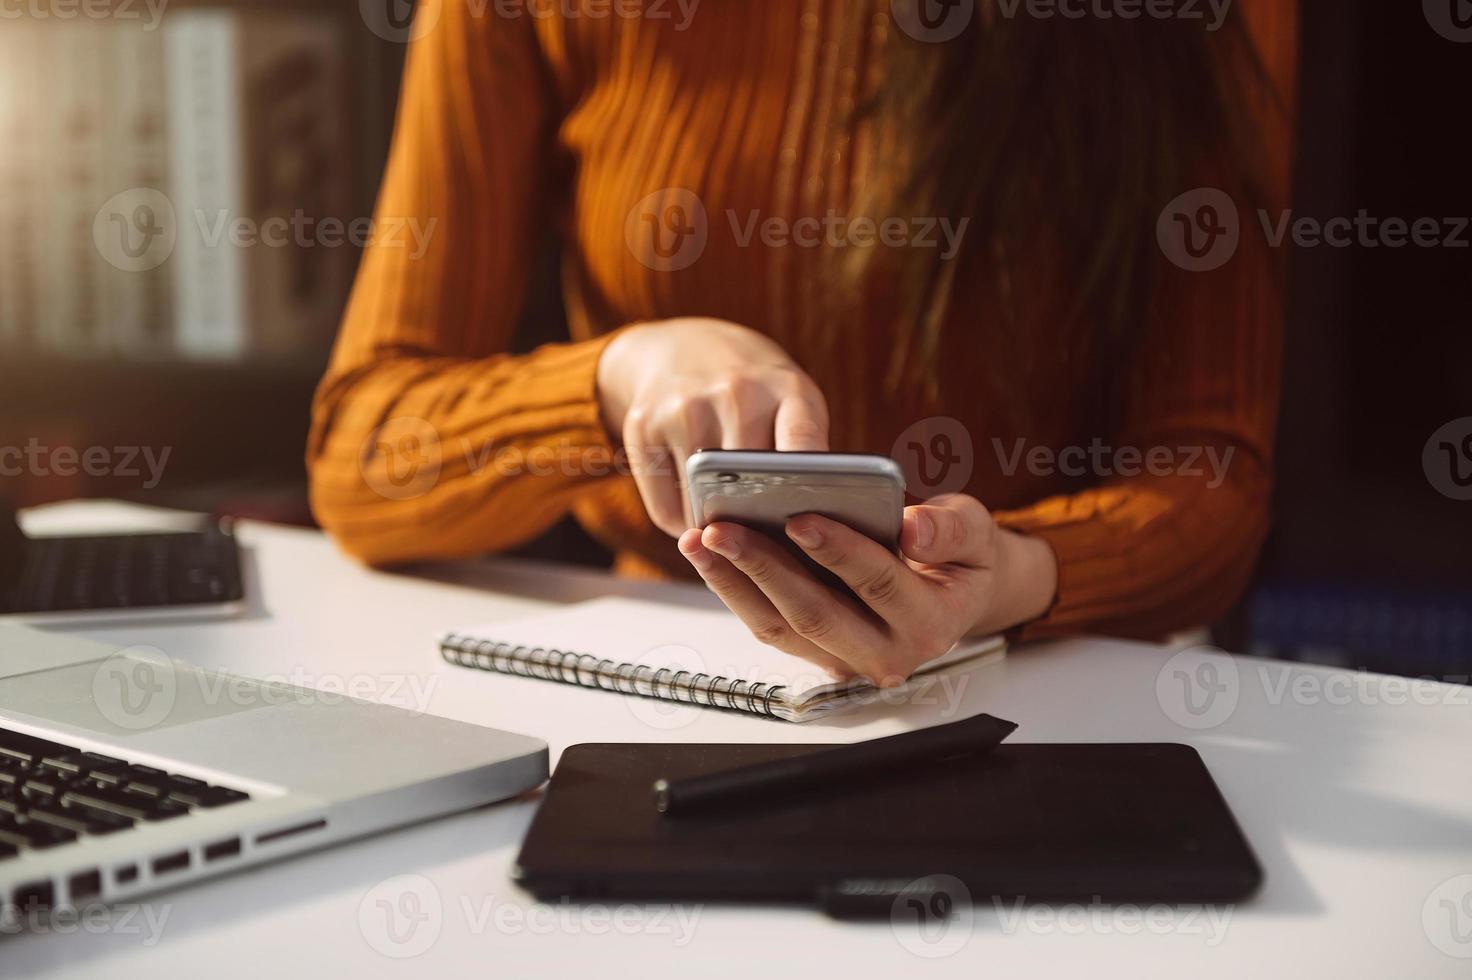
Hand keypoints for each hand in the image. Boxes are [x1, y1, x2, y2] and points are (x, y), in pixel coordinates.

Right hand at [597, 318, 828, 535]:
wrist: (680, 346)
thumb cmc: (753, 393)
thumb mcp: (789, 401)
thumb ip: (802, 456)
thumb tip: (798, 536)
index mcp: (787, 388)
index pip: (804, 443)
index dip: (809, 488)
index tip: (812, 528)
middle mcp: (736, 392)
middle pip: (749, 489)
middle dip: (757, 527)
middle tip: (764, 549)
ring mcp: (684, 407)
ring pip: (702, 507)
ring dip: (716, 533)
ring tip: (729, 534)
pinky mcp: (642, 425)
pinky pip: (665, 510)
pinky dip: (681, 525)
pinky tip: (693, 515)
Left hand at [677, 494, 1058, 683]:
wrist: (954, 592)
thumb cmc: (960, 555)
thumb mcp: (977, 533)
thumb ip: (952, 529)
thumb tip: (914, 528)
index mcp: (930, 623)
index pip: (879, 584)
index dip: (839, 552)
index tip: (800, 519)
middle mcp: (887, 654)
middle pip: (815, 613)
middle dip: (764, 567)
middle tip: (723, 528)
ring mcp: (846, 660)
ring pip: (780, 626)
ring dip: (734, 581)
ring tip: (701, 538)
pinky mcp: (815, 652)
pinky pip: (767, 625)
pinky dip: (734, 588)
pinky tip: (709, 553)